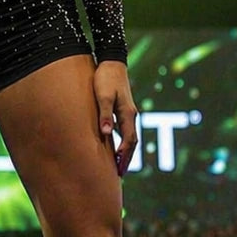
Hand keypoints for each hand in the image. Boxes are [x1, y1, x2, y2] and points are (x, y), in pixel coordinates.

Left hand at [93, 59, 137, 176]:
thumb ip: (105, 114)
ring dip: (126, 151)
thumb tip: (106, 133)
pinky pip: (125, 130)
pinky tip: (114, 146)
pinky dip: (122, 142)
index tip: (118, 169)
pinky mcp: (123, 109)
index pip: (129, 140)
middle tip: (120, 174)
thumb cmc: (105, 78)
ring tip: (118, 165)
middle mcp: (131, 114)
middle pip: (133, 141)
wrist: (112, 61)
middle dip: (127, 158)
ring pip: (130, 136)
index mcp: (128, 113)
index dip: (124, 155)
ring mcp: (128, 112)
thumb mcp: (102, 96)